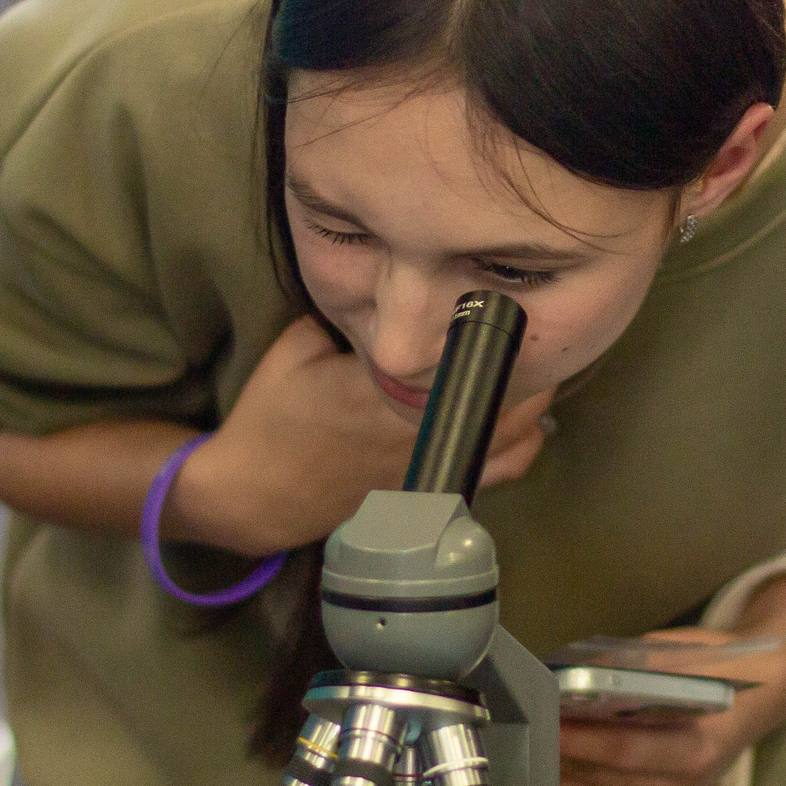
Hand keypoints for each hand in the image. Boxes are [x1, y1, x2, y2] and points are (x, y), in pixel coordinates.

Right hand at [179, 317, 551, 554]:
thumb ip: (344, 317)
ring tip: (531, 373)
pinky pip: (495, 472)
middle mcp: (417, 429)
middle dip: (525, 365)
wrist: (253, 494)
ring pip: (510, 438)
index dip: (495, 331)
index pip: (460, 355)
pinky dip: (518, 447)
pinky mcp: (428, 490)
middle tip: (532, 332)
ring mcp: (428, 465)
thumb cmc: (271, 419)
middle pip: (500, 396)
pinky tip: (519, 423)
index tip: (512, 304)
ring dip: (530, 405)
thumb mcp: (296, 347)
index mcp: (385, 387)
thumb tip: (388, 291)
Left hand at [558, 576, 785, 785]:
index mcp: (696, 748)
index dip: (579, 739)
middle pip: (604, 777)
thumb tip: (569, 677)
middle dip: (561, 752)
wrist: (758, 699)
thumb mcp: (674, 656)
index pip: (624, 750)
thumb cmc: (718, 673)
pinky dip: (581, 785)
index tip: (545, 722)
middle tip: (529, 727)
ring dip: (564, 771)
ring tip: (539, 741)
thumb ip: (624, 671)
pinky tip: (564, 762)